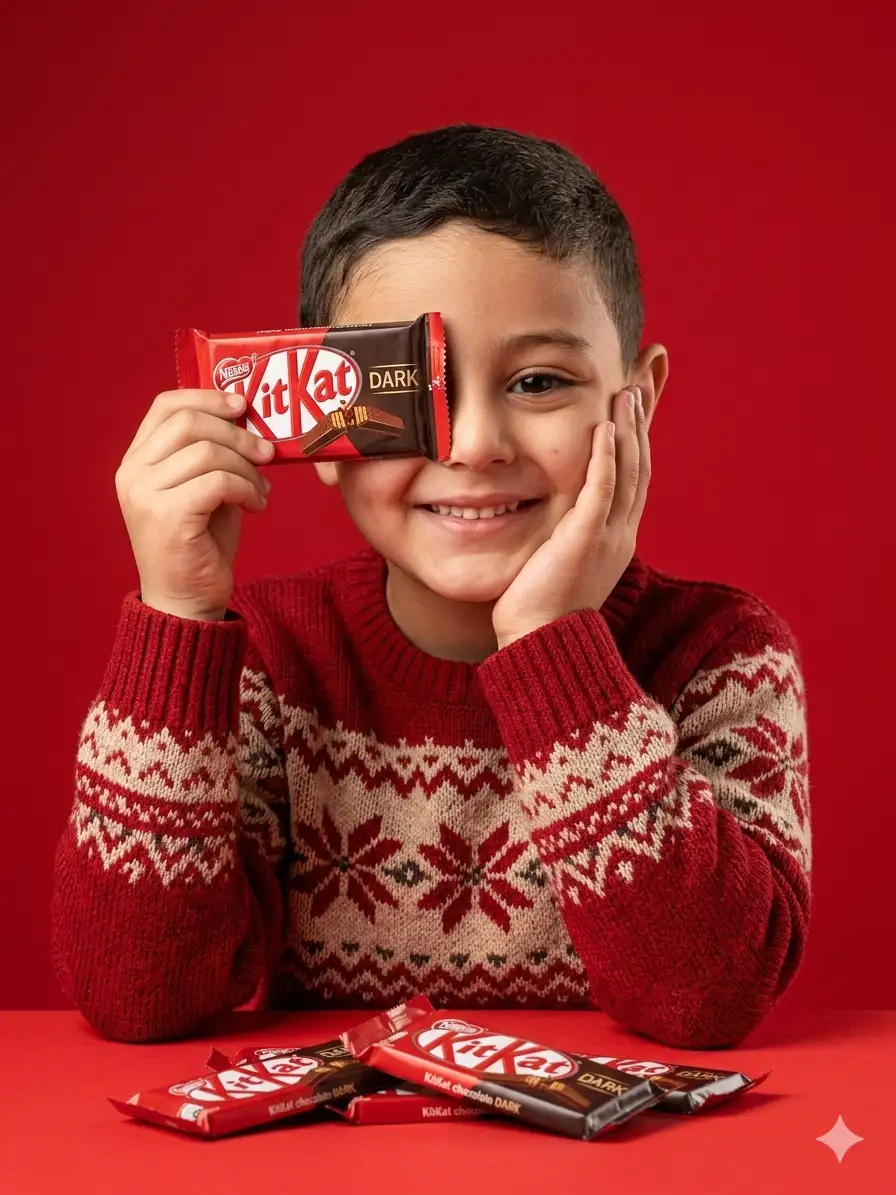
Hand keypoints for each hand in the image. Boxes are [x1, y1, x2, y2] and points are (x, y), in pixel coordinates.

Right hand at [115, 389, 273, 620]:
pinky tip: (256, 506)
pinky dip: (247, 489)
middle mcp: (132, 474)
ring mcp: (145, 495)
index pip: (166, 405)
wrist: (186, 601)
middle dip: (238, 433)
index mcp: (136, 461)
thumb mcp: (205, 489)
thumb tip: (249, 420)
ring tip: (262, 490)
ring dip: (247, 468)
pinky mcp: (168, 516)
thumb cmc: (200, 545)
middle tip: (267, 453)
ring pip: (208, 452)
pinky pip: (218, 482)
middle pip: (190, 423)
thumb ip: (213, 455)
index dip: (207, 397)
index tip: (243, 405)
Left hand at [492, 385, 650, 647]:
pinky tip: (607, 427)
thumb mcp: (560, 563)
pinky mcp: (586, 540)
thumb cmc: (541, 610)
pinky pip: (603, 491)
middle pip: (641, 464)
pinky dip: (607, 457)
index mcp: (616, 536)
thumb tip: (555, 517)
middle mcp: (621, 532)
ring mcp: (608, 536)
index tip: (640, 398)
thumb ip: (564, 533)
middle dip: (644, 420)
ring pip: (629, 472)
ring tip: (628, 389)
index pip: (634, 474)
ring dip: (630, 428)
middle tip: (644, 377)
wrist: (542, 646)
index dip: (639, 435)